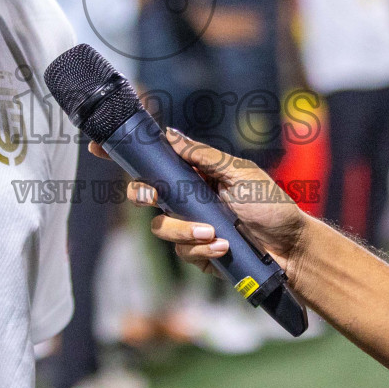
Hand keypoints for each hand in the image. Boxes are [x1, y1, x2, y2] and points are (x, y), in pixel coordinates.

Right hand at [92, 129, 313, 277]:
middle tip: (152, 196)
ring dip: (184, 229)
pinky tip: (223, 245)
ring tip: (213, 233)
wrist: (290, 246)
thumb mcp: (239, 172)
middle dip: (141, 193)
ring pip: (159, 226)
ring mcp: (189, 226)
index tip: (98, 147)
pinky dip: (201, 248)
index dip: (125, 155)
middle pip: (144, 193)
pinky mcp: (196, 252)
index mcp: (194, 173)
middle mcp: (186, 198)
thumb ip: (203, 156)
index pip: (155, 161)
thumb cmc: (270, 204)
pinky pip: (181, 250)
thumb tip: (169, 135)